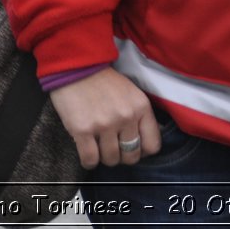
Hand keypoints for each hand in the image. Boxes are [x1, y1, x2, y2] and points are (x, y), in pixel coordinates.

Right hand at [46, 67, 160, 167]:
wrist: (77, 67)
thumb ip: (140, 115)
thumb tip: (144, 142)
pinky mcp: (83, 130)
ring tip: (98, 146)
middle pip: (131, 156)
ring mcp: (105, 124)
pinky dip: (89, 161)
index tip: (132, 148)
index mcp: (141, 107)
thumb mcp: (131, 93)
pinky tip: (87, 151)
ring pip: (111, 159)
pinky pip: (90, 160)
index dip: (142, 151)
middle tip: (113, 147)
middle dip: (122, 156)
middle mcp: (126, 117)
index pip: (152, 145)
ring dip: (104, 157)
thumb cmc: (104, 81)